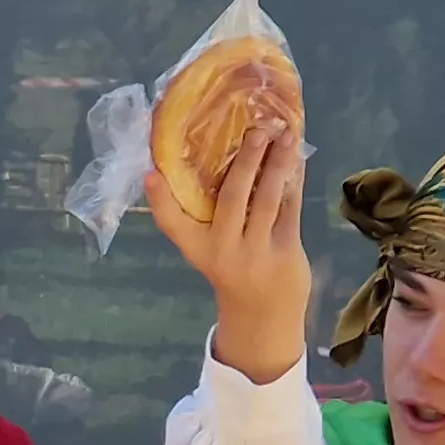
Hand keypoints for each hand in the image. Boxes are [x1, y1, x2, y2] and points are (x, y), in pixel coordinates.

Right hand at [143, 111, 309, 386]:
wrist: (263, 315)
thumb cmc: (232, 268)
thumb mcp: (209, 248)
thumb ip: (208, 213)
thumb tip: (217, 157)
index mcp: (197, 248)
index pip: (172, 223)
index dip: (159, 199)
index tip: (148, 174)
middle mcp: (224, 250)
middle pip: (232, 198)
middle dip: (245, 162)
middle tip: (256, 129)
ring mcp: (257, 252)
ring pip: (267, 199)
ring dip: (277, 164)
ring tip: (285, 135)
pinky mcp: (285, 251)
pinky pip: (289, 208)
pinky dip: (293, 181)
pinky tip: (296, 158)